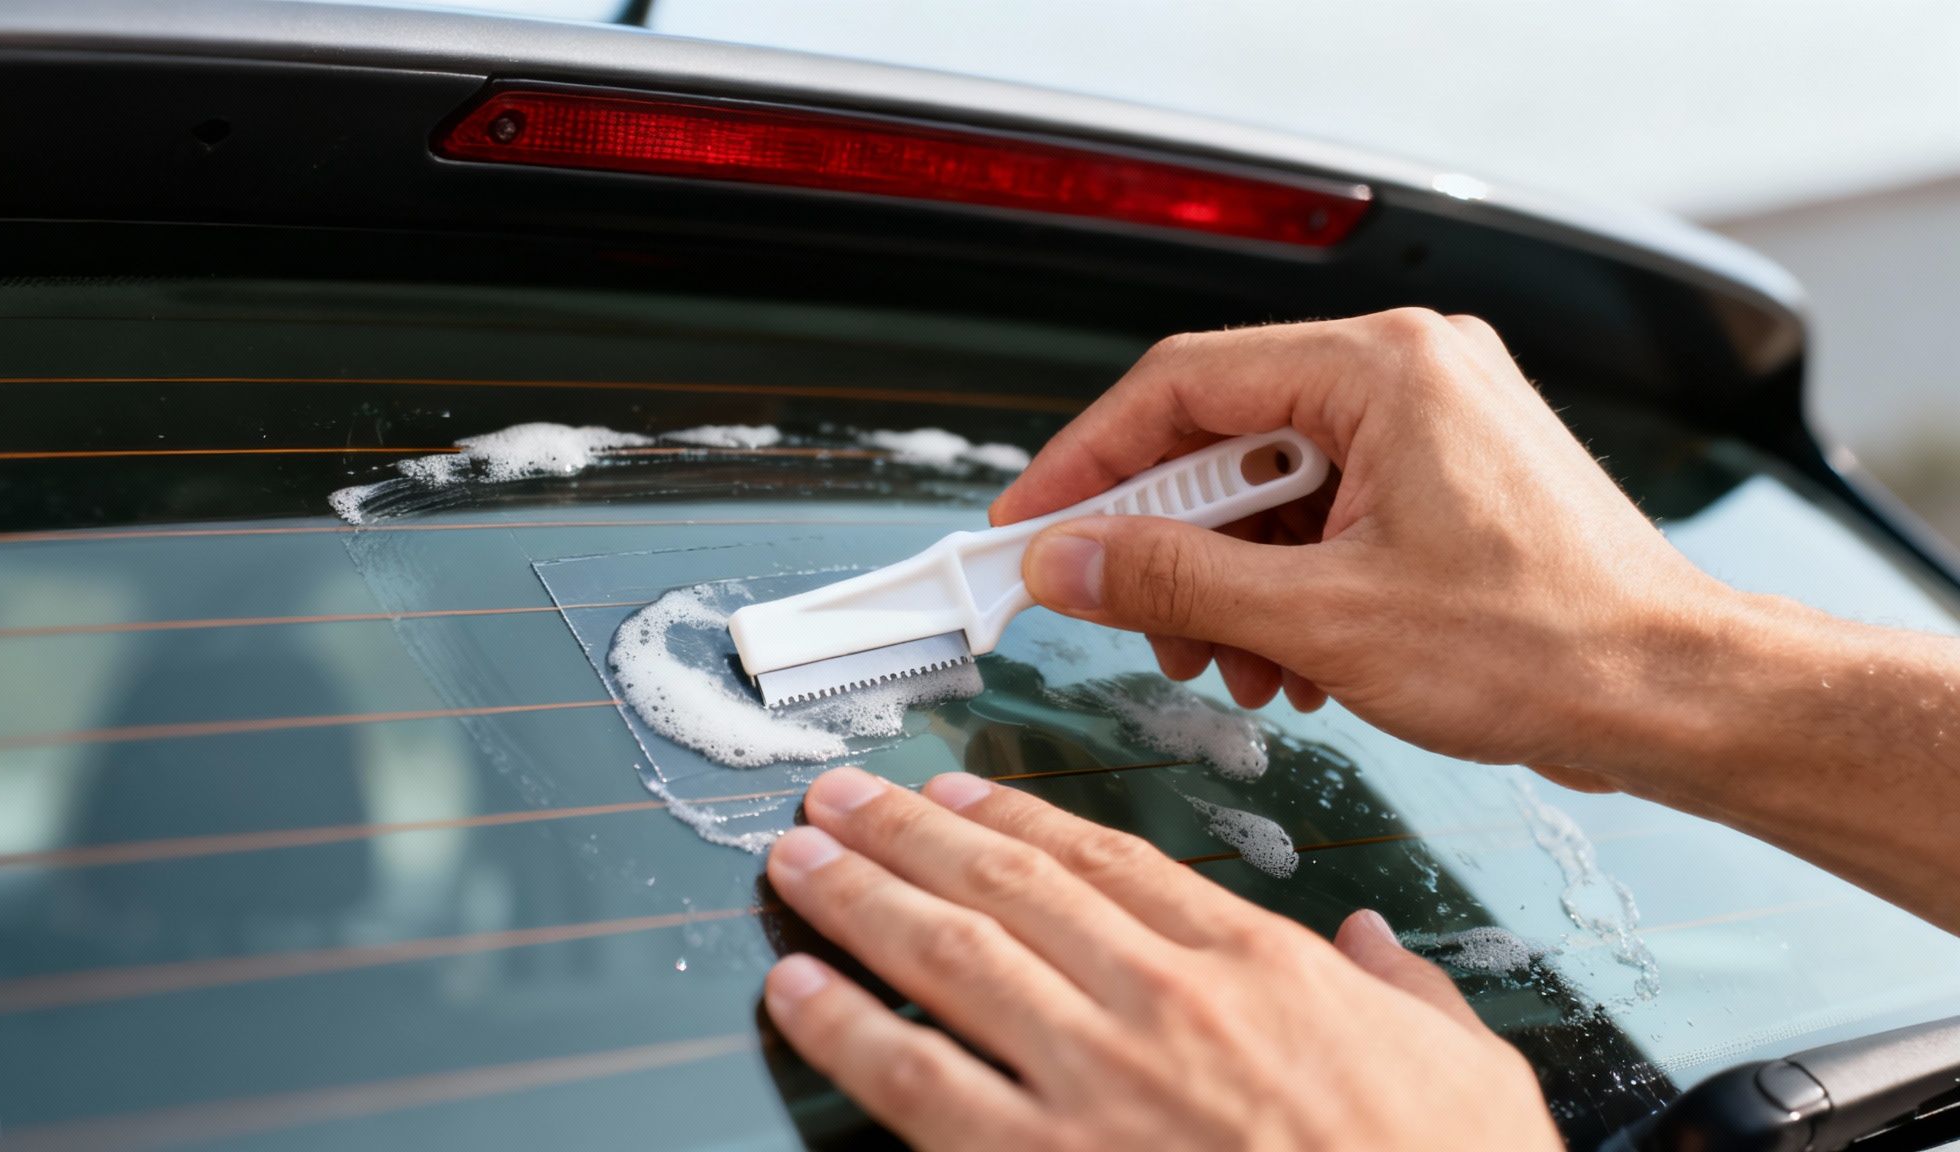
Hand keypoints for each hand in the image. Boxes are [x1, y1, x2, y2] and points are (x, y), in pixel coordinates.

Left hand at [761, 766, 1559, 1151]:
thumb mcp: (1472, 1066)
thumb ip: (1407, 989)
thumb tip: (1372, 946)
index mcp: (1258, 963)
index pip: (1108, 857)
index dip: (1014, 810)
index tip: (956, 787)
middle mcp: (1162, 1003)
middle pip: (1006, 884)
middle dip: (908, 830)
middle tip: (838, 797)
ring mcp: (1096, 1085)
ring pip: (945, 957)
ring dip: (858, 898)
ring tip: (797, 860)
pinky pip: (915, 1080)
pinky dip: (842, 1027)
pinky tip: (796, 992)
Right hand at [991, 308, 1738, 779]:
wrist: (1677, 697)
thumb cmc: (1549, 644)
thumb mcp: (1325, 617)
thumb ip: (1174, 579)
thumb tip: (1065, 559)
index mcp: (1383, 367)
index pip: (1182, 386)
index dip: (1088, 459)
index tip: (1029, 522)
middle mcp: (1410, 373)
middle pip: (1225, 439)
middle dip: (1173, 544)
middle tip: (1132, 618)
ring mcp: (1435, 424)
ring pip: (1273, 488)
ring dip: (1232, 581)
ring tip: (1238, 664)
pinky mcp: (1449, 479)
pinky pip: (1328, 514)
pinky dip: (1291, 585)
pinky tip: (1297, 661)